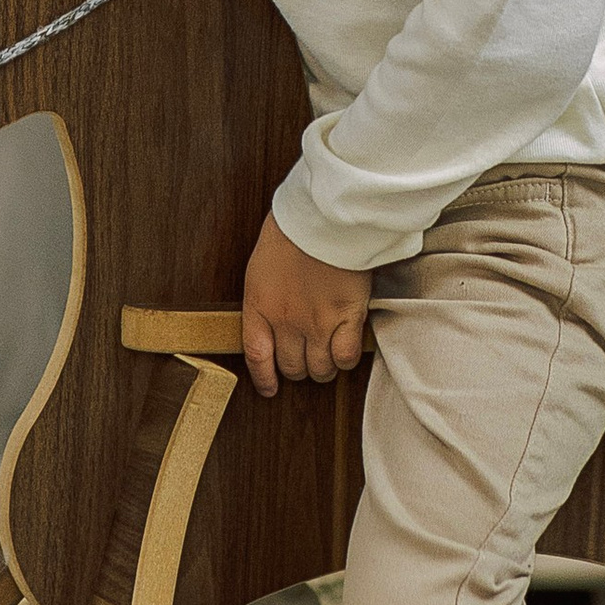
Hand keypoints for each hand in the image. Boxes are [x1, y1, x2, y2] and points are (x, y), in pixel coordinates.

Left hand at [240, 211, 371, 397]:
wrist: (323, 216)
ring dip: (322, 367)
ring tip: (326, 356)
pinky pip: (346, 357)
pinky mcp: (348, 318)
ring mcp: (318, 323)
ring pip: (319, 369)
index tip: (269, 387)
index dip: (263, 378)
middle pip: (291, 367)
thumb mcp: (262, 264)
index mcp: (260, 306)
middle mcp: (287, 322)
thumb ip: (265, 297)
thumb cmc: (292, 229)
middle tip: (303, 360)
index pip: (257, 357)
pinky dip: (345, 359)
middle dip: (296, 369)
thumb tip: (271, 316)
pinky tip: (344, 349)